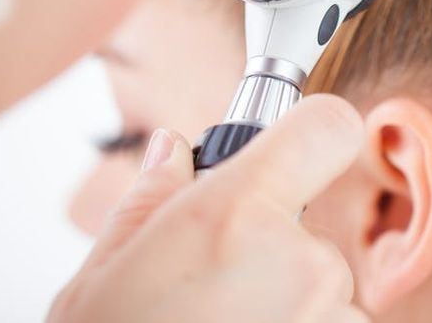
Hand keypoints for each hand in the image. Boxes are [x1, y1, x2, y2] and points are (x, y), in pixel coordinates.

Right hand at [50, 95, 368, 322]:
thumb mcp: (101, 276)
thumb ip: (150, 200)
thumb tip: (171, 151)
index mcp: (236, 215)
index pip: (329, 126)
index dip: (315, 129)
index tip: (303, 143)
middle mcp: (301, 261)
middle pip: (314, 230)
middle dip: (276, 252)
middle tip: (217, 288)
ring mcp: (330, 315)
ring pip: (327, 291)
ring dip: (292, 307)